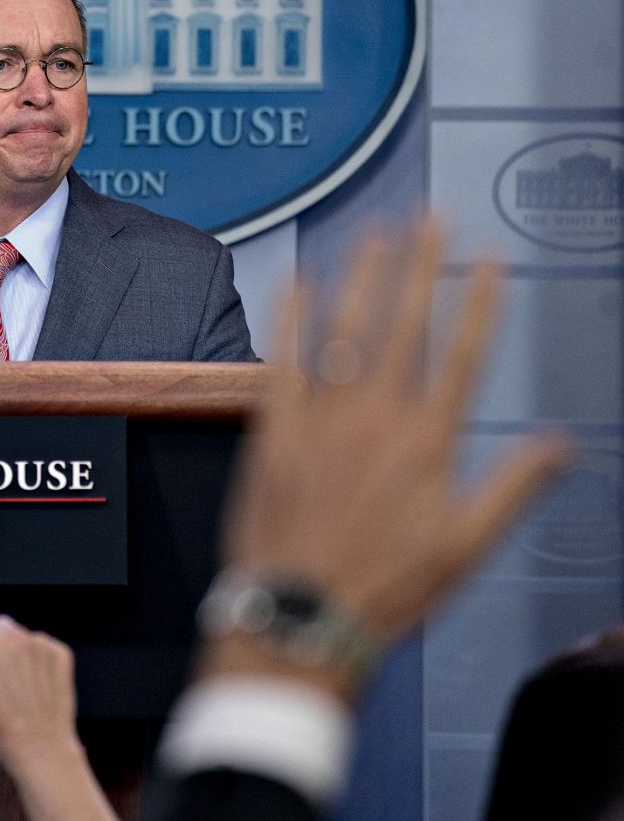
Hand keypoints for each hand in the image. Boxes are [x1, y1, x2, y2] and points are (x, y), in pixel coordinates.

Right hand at [0, 610, 78, 764]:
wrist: (42, 750)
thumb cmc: (0, 731)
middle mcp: (17, 639)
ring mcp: (42, 645)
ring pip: (19, 635)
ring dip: (15, 652)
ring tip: (18, 685)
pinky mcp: (61, 654)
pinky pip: (40, 645)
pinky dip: (36, 659)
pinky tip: (34, 685)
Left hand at [212, 222, 570, 693]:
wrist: (302, 613)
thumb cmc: (385, 587)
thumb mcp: (467, 545)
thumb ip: (513, 485)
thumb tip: (560, 445)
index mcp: (429, 442)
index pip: (463, 354)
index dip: (478, 302)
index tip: (487, 259)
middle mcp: (375, 419)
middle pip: (403, 326)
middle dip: (419, 266)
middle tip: (428, 218)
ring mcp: (320, 419)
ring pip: (343, 331)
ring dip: (360, 276)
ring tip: (373, 232)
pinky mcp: (272, 429)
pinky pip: (281, 359)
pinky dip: (290, 317)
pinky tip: (297, 280)